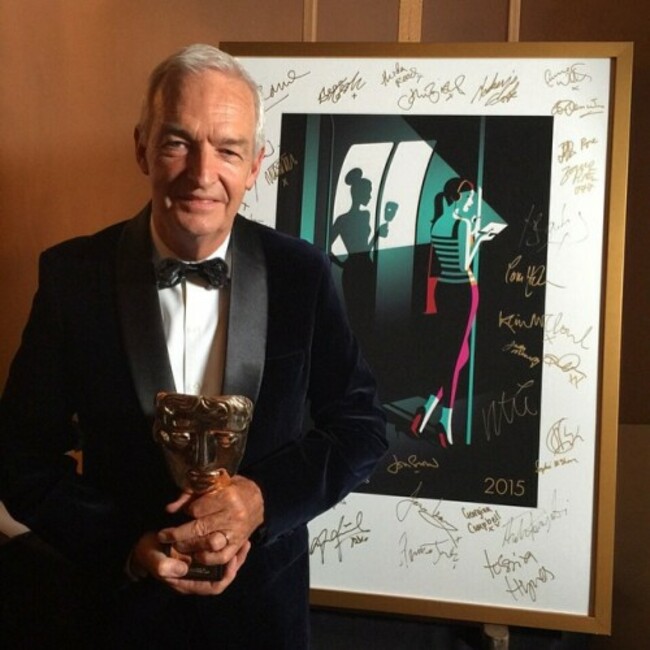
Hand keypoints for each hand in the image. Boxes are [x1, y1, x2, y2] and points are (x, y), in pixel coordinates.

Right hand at [130, 531, 250, 594]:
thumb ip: (164, 566)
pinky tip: (232, 534)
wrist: (145, 543)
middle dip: (236, 562)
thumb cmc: (149, 553)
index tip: (232, 560)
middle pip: (223, 576)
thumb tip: (183, 569)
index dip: (226, 576)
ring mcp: (199, 564)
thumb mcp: (153, 559)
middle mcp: (197, 576)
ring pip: (223, 564)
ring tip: (245, 539)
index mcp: (187, 583)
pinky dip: (227, 545)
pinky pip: (219, 553)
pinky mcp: (200, 552)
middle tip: (245, 545)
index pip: (214, 587)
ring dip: (235, 553)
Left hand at [159, 475, 263, 568]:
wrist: (257, 498)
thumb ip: (190, 495)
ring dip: (190, 546)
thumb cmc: (231, 488)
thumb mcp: (213, 485)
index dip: (185, 511)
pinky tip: (196, 555)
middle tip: (164, 536)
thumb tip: (170, 509)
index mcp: (227, 496)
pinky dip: (208, 558)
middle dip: (178, 534)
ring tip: (178, 545)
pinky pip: (222, 556)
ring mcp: (237, 531)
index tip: (182, 512)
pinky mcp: (238, 544)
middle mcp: (233, 515)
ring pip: (209, 544)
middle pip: (199, 528)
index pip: (197, 509)